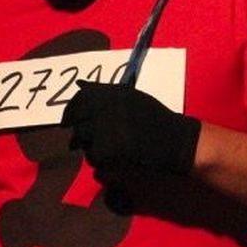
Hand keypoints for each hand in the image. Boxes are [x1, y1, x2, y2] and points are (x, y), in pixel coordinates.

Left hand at [61, 81, 199, 175]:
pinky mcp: (110, 146)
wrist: (178, 140)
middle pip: (78, 118)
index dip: (71, 110)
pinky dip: (99, 160)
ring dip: (88, 145)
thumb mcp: (132, 98)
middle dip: (78, 130)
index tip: (68, 121)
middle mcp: (108, 105)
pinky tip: (112, 160)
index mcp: (114, 92)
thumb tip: (80, 85)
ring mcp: (108, 125)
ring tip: (102, 150)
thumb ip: (106, 94)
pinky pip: (93, 155)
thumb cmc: (158, 120)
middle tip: (79, 142)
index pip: (81, 97)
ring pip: (83, 138)